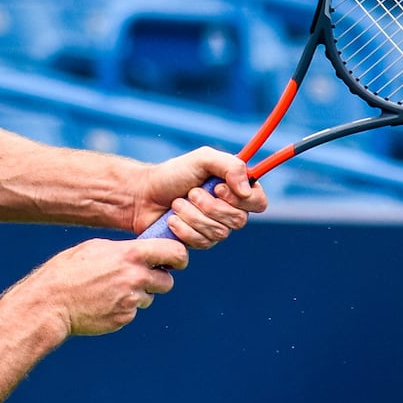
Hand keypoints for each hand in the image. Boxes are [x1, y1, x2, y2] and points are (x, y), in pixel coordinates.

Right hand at [32, 237, 185, 336]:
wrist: (51, 303)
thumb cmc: (68, 271)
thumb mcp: (95, 248)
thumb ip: (124, 250)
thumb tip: (142, 251)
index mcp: (130, 255)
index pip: (175, 253)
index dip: (179, 257)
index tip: (175, 260)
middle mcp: (135, 278)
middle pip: (167, 281)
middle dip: (157, 279)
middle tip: (139, 277)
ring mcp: (131, 301)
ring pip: (149, 298)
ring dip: (138, 294)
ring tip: (110, 289)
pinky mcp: (124, 318)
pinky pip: (133, 312)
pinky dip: (123, 308)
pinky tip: (103, 302)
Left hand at [132, 146, 267, 247]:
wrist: (143, 195)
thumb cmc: (173, 174)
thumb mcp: (202, 159)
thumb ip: (230, 166)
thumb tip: (246, 190)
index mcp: (235, 189)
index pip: (259, 202)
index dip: (241, 199)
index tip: (217, 188)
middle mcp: (230, 210)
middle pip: (239, 220)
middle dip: (209, 206)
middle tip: (190, 193)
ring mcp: (216, 229)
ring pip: (219, 233)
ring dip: (193, 216)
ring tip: (176, 204)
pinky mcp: (200, 243)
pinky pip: (203, 243)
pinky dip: (184, 229)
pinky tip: (172, 220)